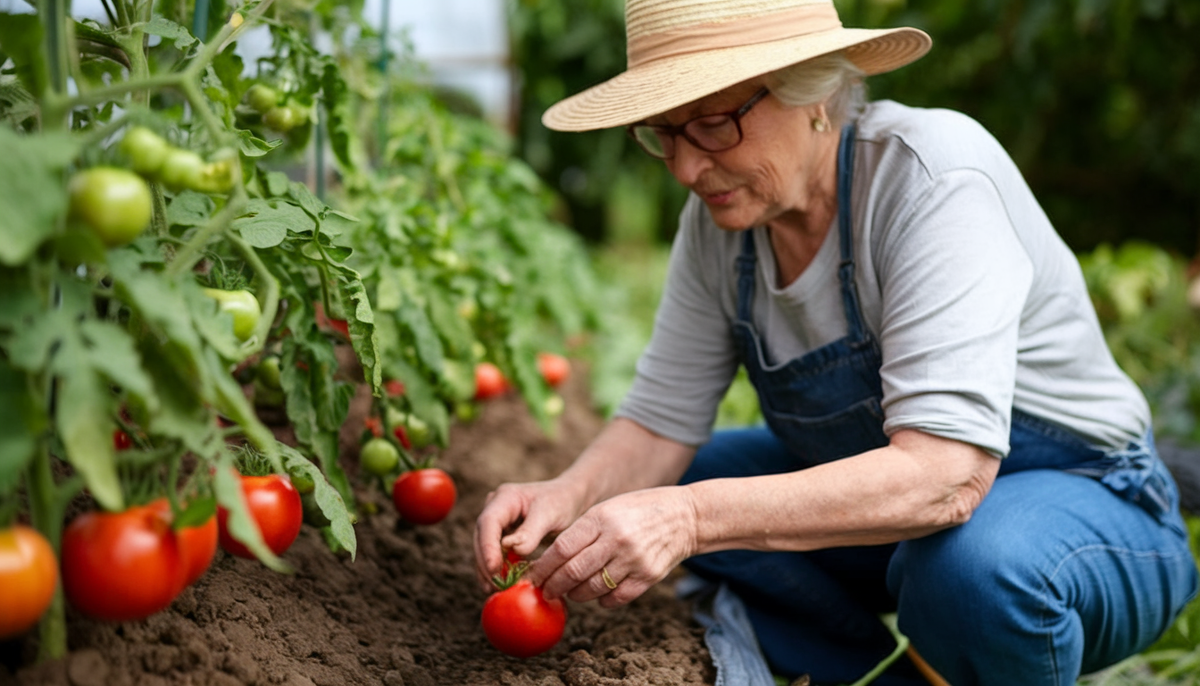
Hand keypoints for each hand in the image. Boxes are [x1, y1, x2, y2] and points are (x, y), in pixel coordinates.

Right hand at [473, 478, 585, 591]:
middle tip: (495, 585)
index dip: (487, 546)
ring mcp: (497, 521)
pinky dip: (496, 568)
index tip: (493, 568)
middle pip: (481, 536)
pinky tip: (500, 584)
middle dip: (485, 562)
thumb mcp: (550, 513)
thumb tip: (512, 548)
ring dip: (487, 568)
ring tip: (495, 589)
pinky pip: (493, 552)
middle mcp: (496, 507)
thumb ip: (531, 531)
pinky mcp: (501, 534)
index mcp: (506, 497)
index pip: (488, 522)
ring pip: (484, 547)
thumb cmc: (562, 502)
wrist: (570, 498)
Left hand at [523, 485, 697, 608]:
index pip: (562, 549)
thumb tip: (551, 561)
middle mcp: (616, 539)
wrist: (685, 516)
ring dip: (576, 595)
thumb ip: (582, 532)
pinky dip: (602, 601)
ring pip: (592, 589)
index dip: (543, 567)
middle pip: (573, 572)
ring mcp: (634, 560)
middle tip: (546, 591)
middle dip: (554, 586)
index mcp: (601, 518)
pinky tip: (598, 595)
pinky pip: (615, 598)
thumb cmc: (638, 511)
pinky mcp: (648, 577)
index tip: (533, 577)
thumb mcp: (608, 509)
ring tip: (570, 592)